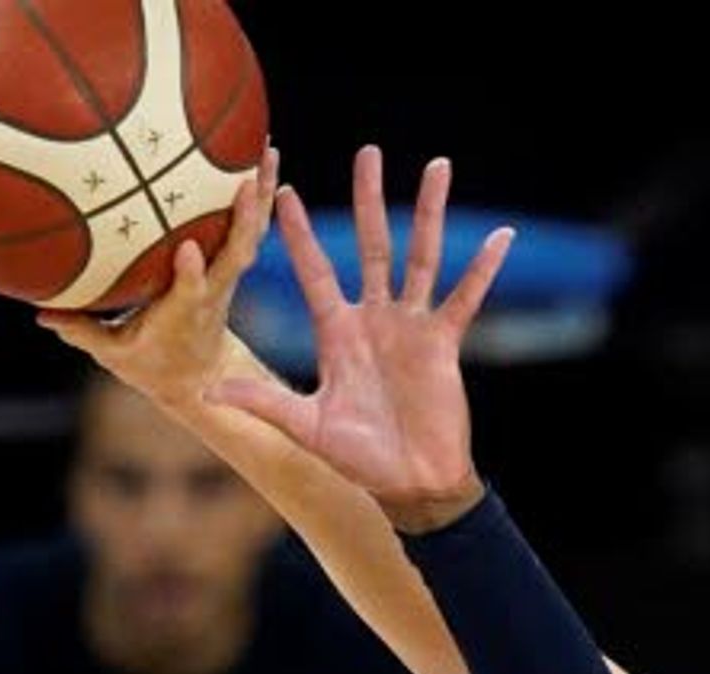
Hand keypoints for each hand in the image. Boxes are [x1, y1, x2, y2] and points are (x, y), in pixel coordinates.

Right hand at [39, 147, 282, 410]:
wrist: (202, 374)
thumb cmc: (154, 363)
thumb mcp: (114, 354)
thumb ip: (82, 331)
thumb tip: (41, 314)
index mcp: (187, 311)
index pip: (192, 291)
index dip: (192, 274)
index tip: (188, 249)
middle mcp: (215, 289)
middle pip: (237, 253)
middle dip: (244, 219)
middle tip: (248, 178)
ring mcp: (230, 274)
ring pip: (253, 232)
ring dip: (263, 193)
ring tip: (266, 148)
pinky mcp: (234, 262)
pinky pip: (251, 223)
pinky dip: (261, 192)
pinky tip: (261, 153)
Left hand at [204, 145, 515, 531]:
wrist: (409, 485)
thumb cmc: (359, 460)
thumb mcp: (305, 427)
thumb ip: (264, 402)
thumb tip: (208, 391)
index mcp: (337, 333)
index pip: (315, 271)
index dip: (299, 235)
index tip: (284, 193)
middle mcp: (373, 319)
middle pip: (371, 245)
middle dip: (369, 199)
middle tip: (367, 152)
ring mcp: (411, 327)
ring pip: (421, 256)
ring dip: (430, 212)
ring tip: (437, 166)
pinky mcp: (443, 344)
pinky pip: (466, 299)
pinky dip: (482, 270)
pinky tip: (501, 238)